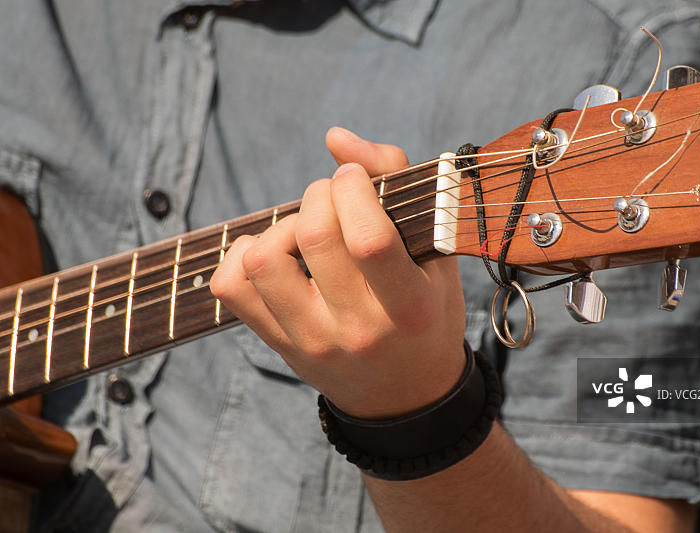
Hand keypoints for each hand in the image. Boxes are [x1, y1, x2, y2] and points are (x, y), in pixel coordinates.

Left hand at [210, 128, 465, 418]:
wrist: (405, 395)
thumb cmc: (426, 312)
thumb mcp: (434, 253)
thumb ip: (396, 181)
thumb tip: (335, 137)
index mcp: (409, 305)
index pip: (366, 239)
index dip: (353, 188)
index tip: (355, 178)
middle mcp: (359, 330)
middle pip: (313, 238)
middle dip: (318, 194)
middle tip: (334, 197)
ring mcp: (313, 342)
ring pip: (263, 261)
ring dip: (280, 226)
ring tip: (305, 229)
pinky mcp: (281, 345)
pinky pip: (231, 290)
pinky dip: (241, 255)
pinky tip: (273, 252)